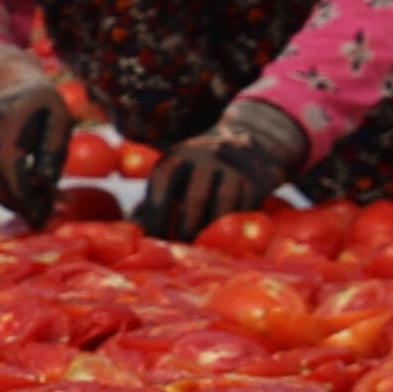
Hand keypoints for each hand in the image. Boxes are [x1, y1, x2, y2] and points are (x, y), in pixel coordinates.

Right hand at [0, 61, 76, 226]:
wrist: (7, 85)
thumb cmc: (42, 110)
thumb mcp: (61, 121)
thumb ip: (55, 152)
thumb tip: (49, 188)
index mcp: (12, 116)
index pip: (10, 163)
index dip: (25, 194)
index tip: (42, 215)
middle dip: (14, 204)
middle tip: (37, 216)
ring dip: (4, 200)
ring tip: (28, 203)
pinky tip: (11, 190)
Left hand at [138, 97, 310, 246]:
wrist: (249, 141)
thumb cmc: (198, 171)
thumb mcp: (175, 175)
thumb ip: (156, 200)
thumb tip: (135, 232)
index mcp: (177, 155)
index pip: (162, 183)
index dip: (156, 214)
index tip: (153, 238)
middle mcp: (205, 156)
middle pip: (195, 197)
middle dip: (187, 227)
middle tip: (181, 249)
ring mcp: (233, 166)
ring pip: (224, 201)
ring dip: (213, 228)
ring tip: (204, 247)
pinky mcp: (256, 177)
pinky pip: (247, 204)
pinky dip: (237, 224)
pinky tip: (228, 239)